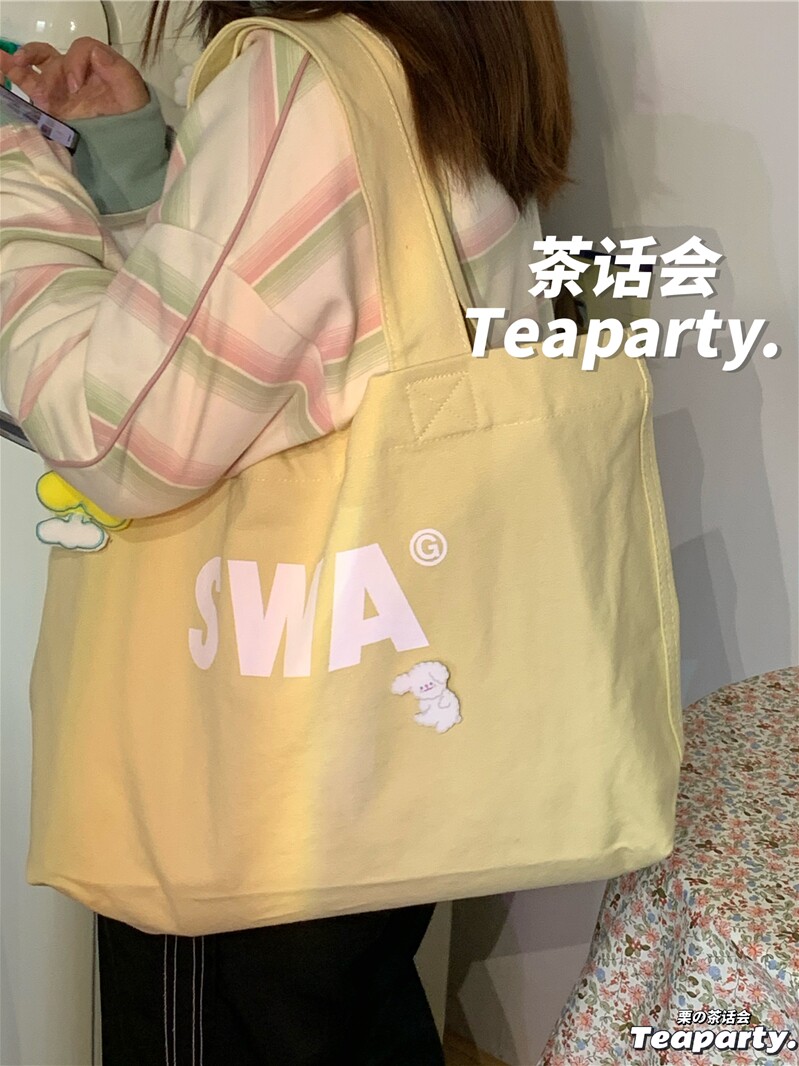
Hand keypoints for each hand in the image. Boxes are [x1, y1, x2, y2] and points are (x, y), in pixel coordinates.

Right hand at [0, 38, 148, 118]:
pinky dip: (11, 69)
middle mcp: (78, 73)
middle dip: (53, 72)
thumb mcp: (133, 93)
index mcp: (98, 66)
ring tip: (14, 63)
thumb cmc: (133, 121)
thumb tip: (95, 54)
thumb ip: (118, 70)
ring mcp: (61, 88)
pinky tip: (2, 62)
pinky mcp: (48, 104)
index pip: (83, 49)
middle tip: (51, 93)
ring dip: (24, 60)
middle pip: (58, 58)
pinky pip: (26, 79)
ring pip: (38, 64)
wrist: (127, 150)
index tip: (76, 88)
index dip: (76, 63)